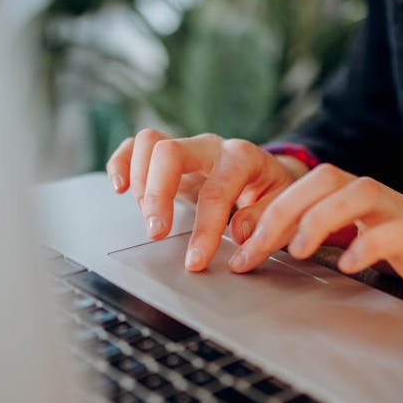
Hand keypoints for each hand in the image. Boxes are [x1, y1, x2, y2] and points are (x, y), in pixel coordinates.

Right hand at [106, 128, 308, 271]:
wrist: (268, 172)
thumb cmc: (272, 192)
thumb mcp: (283, 207)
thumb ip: (265, 221)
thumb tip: (239, 232)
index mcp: (243, 158)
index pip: (217, 191)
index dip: (204, 228)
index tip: (195, 260)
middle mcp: (210, 146)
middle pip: (171, 152)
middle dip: (157, 195)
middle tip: (156, 233)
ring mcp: (186, 145)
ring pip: (149, 143)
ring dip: (140, 183)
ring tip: (148, 217)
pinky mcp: (167, 152)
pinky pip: (135, 145)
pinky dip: (121, 164)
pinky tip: (119, 188)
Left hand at [228, 163, 402, 312]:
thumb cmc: (400, 257)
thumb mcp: (348, 243)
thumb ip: (308, 239)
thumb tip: (250, 249)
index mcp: (346, 196)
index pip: (298, 188)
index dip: (262, 214)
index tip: (235, 252)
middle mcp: (370, 196)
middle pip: (320, 182)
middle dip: (278, 215)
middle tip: (251, 255)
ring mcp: (398, 212)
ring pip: (357, 193)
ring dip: (320, 219)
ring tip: (296, 251)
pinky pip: (395, 232)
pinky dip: (368, 245)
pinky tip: (348, 266)